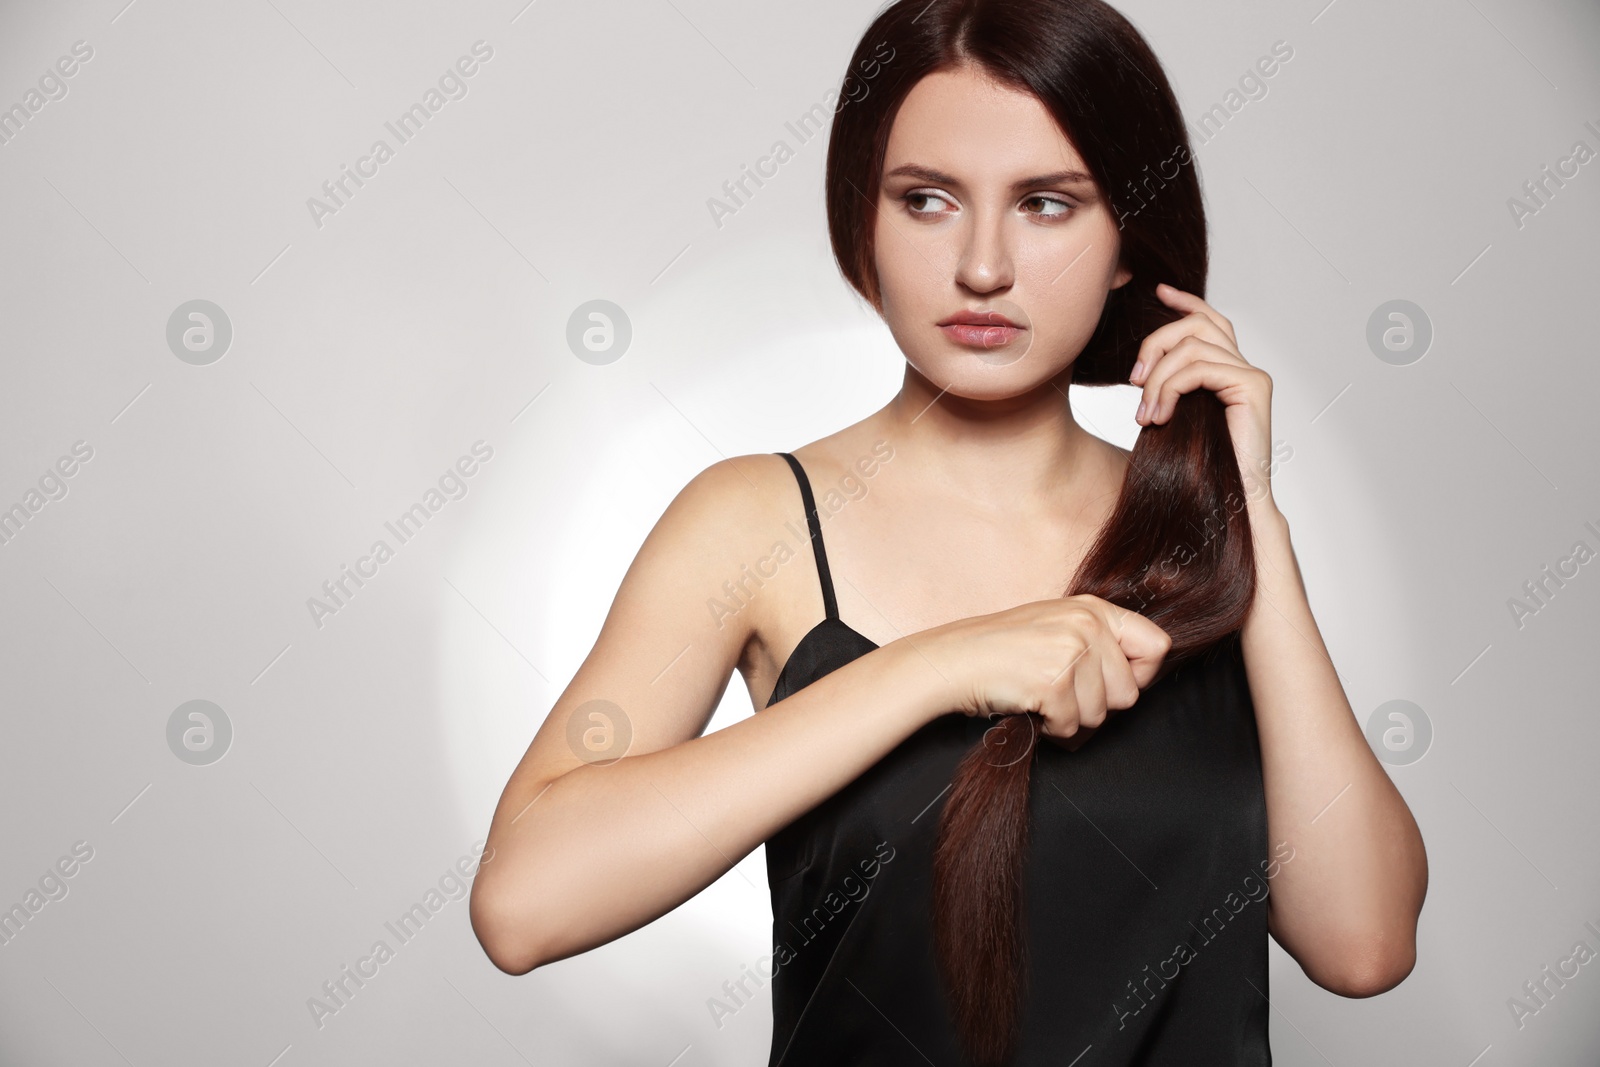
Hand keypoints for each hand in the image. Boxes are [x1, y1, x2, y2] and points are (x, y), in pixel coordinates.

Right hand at [924, 595, 1171, 751]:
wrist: (955, 660)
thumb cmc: (1002, 649)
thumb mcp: (1058, 626)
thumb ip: (1099, 641)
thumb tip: (1141, 678)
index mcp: (1094, 608)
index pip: (1157, 646)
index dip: (1140, 674)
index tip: (1111, 682)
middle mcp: (1087, 624)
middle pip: (1129, 692)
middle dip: (1096, 704)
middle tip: (1061, 691)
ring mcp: (1071, 651)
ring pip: (1101, 714)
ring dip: (1070, 718)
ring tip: (1041, 695)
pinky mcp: (1054, 682)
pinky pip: (1071, 727)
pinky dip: (1050, 728)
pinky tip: (1031, 705)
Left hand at [1132, 283, 1279, 514]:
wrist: (1226, 504)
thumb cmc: (1197, 470)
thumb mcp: (1172, 418)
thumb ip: (1167, 387)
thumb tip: (1140, 367)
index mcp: (1229, 373)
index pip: (1211, 320)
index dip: (1186, 301)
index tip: (1158, 291)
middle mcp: (1245, 369)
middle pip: (1198, 324)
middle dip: (1155, 344)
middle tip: (1133, 382)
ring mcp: (1252, 375)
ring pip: (1192, 345)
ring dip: (1157, 379)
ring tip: (1144, 417)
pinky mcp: (1253, 386)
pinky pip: (1199, 366)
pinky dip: (1170, 388)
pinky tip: (1159, 417)